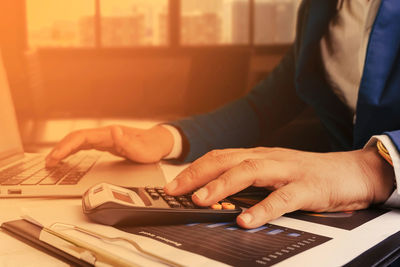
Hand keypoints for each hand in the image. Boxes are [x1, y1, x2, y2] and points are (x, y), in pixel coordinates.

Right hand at [46, 125, 173, 166]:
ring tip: (52, 162)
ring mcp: (105, 138)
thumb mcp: (142, 149)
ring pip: (79, 141)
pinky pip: (85, 145)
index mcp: (111, 134)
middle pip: (77, 138)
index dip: (67, 146)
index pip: (83, 137)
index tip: (56, 157)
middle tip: (48, 163)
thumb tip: (114, 131)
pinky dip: (73, 150)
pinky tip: (67, 157)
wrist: (158, 143)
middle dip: (60, 149)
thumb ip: (128, 142)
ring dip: (64, 149)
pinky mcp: (106, 144)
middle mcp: (106, 134)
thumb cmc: (150, 147)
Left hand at [164, 146, 394, 228]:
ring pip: (250, 172)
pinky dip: (262, 209)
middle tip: (175, 191)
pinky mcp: (307, 188)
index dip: (194, 169)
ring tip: (201, 200)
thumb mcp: (274, 173)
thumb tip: (218, 195)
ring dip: (222, 185)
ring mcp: (288, 171)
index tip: (173, 185)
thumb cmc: (308, 174)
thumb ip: (250, 180)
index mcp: (259, 156)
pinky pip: (282, 198)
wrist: (351, 171)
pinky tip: (246, 220)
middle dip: (198, 175)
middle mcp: (269, 158)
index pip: (220, 157)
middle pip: (227, 160)